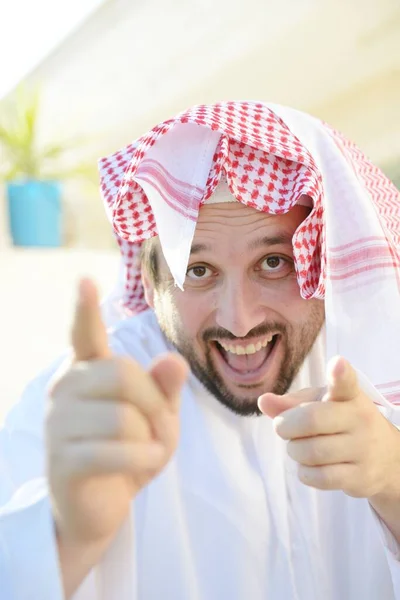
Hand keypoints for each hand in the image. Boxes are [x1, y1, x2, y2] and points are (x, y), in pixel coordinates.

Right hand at [46, 278, 187, 545]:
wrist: (101, 505)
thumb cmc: (130, 449)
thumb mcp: (157, 415)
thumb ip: (165, 387)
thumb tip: (173, 359)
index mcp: (87, 370)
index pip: (85, 333)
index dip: (84, 308)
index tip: (84, 280)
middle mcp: (65, 389)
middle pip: (124, 374)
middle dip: (155, 405)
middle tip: (159, 430)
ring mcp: (58, 425)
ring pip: (123, 417)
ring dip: (150, 439)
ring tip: (146, 452)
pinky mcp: (62, 461)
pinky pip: (117, 451)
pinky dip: (143, 462)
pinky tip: (143, 467)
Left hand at [258, 357, 399, 498]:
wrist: (385, 458)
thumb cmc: (340, 423)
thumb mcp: (319, 405)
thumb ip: (290, 403)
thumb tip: (263, 401)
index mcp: (349, 396)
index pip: (346, 383)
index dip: (340, 374)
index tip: (338, 364)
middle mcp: (360, 419)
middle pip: (311, 420)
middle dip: (286, 426)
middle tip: (284, 428)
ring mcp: (363, 449)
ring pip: (311, 452)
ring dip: (295, 451)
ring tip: (301, 447)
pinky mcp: (360, 477)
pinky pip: (319, 478)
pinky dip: (305, 473)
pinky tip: (311, 466)